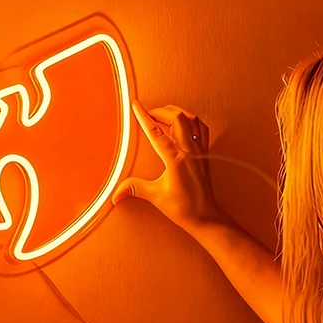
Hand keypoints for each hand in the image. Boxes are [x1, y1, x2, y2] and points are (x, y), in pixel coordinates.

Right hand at [112, 101, 225, 234]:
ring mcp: (200, 151)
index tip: (136, 106)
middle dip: (161, 111)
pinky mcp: (205, 155)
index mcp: (176, 159)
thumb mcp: (155, 196)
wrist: (206, 217)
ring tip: (165, 115)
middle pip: (177, 118)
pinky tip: (185, 124)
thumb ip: (135, 188)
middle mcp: (190, 151)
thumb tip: (116, 193)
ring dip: (178, 113)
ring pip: (192, 120)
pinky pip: (202, 129)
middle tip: (149, 113)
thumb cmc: (184, 208)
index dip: (144, 117)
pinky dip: (193, 122)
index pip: (156, 132)